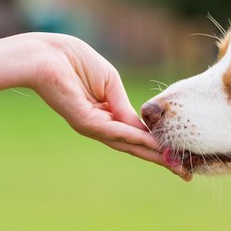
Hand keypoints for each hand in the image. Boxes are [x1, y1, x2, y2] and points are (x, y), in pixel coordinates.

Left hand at [0, 32, 190, 179]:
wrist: (45, 55)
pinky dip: (135, 138)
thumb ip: (124, 105)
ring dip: (153, 154)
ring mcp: (92, 126)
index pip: (136, 135)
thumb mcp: (110, 82)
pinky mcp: (85, 122)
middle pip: (134, 147)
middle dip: (160, 159)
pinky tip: (153, 144)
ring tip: (175, 165)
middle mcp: (100, 125)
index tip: (179, 156)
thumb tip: (142, 126)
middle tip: (184, 175)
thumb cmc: (74, 61)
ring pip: (128, 144)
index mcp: (106, 115)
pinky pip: (115, 132)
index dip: (158, 145)